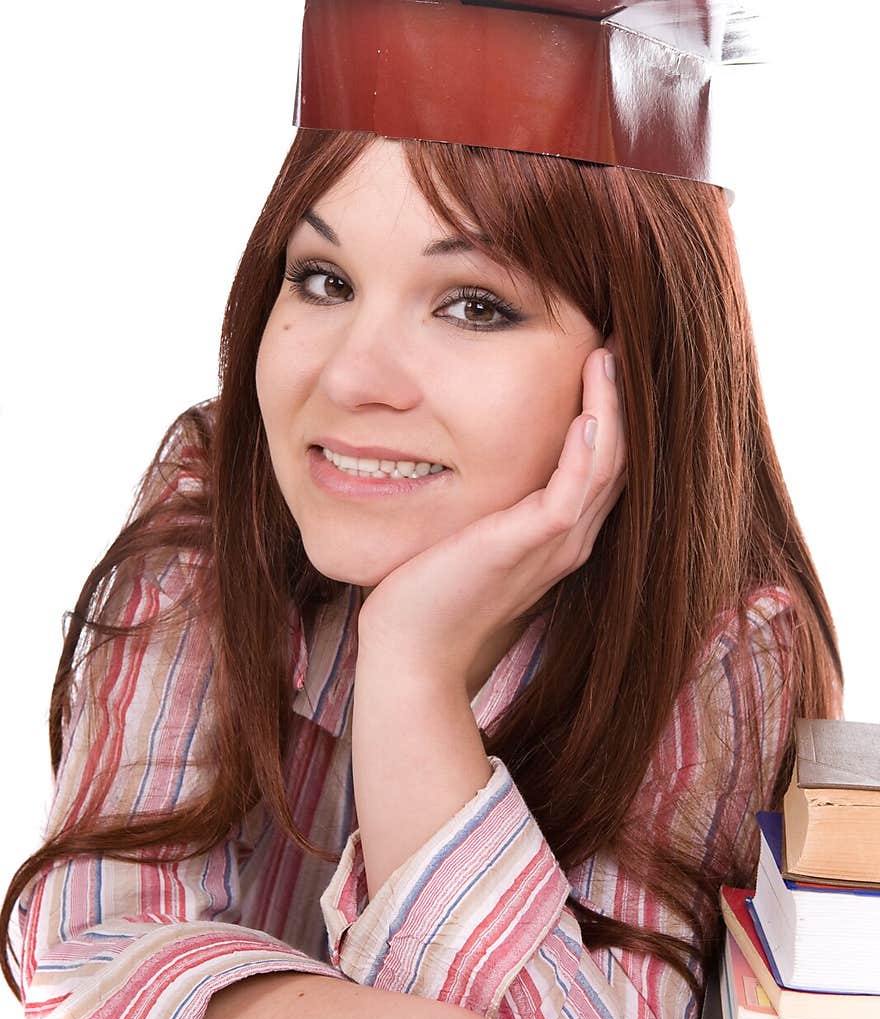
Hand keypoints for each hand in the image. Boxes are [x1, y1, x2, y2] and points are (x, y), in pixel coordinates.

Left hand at [357, 338, 625, 690]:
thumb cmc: (428, 590)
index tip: (603, 358)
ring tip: (608, 356)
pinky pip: (575, 488)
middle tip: (620, 341)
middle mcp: (568, 538)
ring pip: (606, 465)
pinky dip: (588, 446)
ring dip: (611, 409)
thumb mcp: (464, 531)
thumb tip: (466, 451)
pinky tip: (587, 409)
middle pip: (617, 458)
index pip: (600, 463)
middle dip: (622, 400)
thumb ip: (484, 498)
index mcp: (556, 534)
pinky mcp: (532, 544)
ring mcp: (556, 543)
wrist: (412, 647)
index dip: (609, 412)